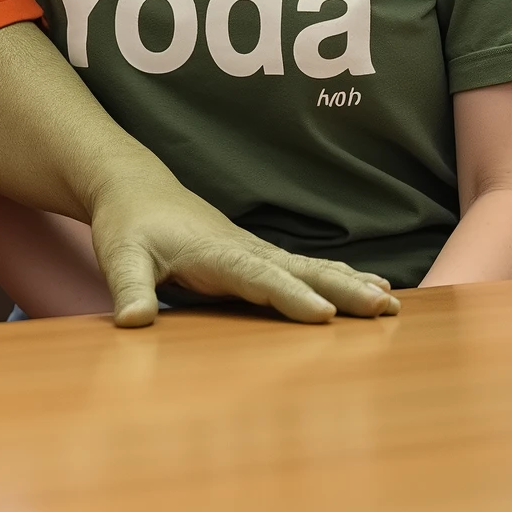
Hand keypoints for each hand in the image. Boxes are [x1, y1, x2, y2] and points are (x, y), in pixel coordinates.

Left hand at [88, 159, 399, 325]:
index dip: (290, 296)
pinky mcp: (258, 256)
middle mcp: (245, 249)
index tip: (324, 316)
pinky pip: (305, 269)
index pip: (258, 277)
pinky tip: (369, 290)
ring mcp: (255, 251)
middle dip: (342, 289)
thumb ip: (129, 287)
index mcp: (217, 252)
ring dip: (351, 284)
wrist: (136, 188)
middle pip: (300, 270)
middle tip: (384, 307)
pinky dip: (339, 279)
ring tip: (391, 302)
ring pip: (311, 268)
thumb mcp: (120, 255)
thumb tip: (132, 323)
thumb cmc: (129, 223)